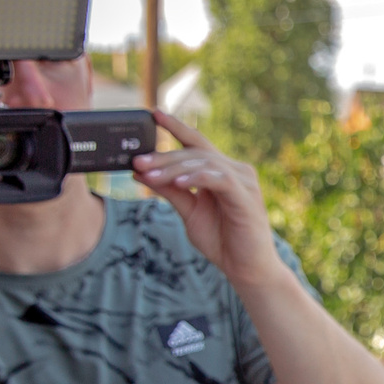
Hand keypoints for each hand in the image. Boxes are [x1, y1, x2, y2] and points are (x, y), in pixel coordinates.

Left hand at [135, 112, 280, 287]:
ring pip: (204, 163)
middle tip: (137, 161)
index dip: (176, 127)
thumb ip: (169, 191)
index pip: (197, 143)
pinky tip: (178, 182)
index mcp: (222, 172)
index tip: (153, 114)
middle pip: (195, 153)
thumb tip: (140, 172)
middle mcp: (236, 171)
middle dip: (164, 156)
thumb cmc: (222, 240)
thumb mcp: (189, 212)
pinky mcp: (246, 196)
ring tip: (150, 175)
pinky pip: (218, 179)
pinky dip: (197, 178)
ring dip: (174, 168)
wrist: (247, 269)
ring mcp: (244, 182)